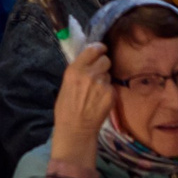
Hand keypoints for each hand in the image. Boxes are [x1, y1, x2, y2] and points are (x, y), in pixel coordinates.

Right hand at [49, 41, 112, 167]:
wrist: (75, 129)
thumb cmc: (66, 108)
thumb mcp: (65, 83)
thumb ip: (78, 70)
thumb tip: (89, 59)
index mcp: (75, 69)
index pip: (93, 48)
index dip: (99, 49)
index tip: (100, 51)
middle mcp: (90, 74)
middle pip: (105, 60)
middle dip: (103, 64)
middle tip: (98, 73)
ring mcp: (102, 84)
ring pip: (109, 74)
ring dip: (105, 78)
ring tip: (96, 90)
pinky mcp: (111, 95)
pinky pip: (112, 86)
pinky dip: (108, 91)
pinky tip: (100, 99)